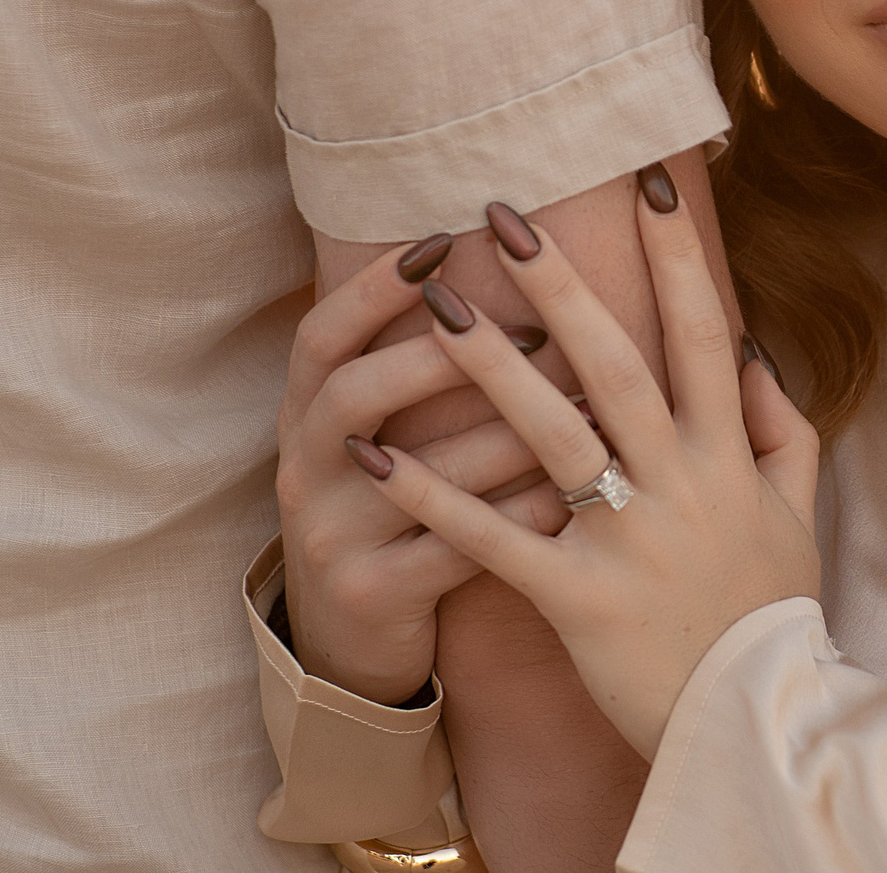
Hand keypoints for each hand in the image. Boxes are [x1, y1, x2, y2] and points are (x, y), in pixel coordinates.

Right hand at [276, 234, 570, 703]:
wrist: (348, 643)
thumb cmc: (388, 506)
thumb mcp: (373, 436)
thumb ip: (412, 363)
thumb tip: (503, 266)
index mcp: (303, 419)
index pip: (319, 338)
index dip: (369, 290)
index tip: (437, 243)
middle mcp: (304, 472)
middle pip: (352, 397)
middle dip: (439, 357)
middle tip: (530, 329)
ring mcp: (332, 538)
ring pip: (419, 476)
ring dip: (507, 433)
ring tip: (583, 403)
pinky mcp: (375, 595)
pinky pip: (455, 549)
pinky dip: (517, 514)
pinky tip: (572, 490)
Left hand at [364, 176, 821, 758]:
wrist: (759, 721)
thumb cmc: (768, 608)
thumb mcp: (794, 511)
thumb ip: (780, 428)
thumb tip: (752, 351)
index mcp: (729, 453)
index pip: (705, 332)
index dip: (676, 256)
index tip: (646, 182)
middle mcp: (680, 483)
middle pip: (615, 364)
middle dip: (559, 284)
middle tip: (501, 216)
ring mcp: (628, 540)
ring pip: (553, 435)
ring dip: (489, 365)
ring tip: (434, 304)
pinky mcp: (578, 599)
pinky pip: (497, 539)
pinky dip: (437, 495)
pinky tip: (378, 454)